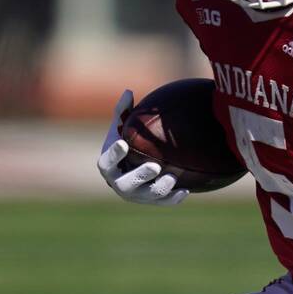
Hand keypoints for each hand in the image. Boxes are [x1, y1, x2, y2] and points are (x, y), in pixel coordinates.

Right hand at [96, 90, 188, 205]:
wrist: (136, 167)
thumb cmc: (128, 144)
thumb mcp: (123, 128)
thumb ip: (124, 112)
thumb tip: (128, 90)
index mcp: (109, 166)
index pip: (106, 162)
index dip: (114, 154)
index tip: (123, 142)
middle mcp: (120, 184)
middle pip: (126, 184)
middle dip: (140, 176)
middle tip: (154, 166)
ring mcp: (136, 195)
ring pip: (147, 196)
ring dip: (160, 188)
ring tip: (172, 176)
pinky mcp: (153, 202)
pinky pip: (163, 203)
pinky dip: (173, 199)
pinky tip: (185, 191)